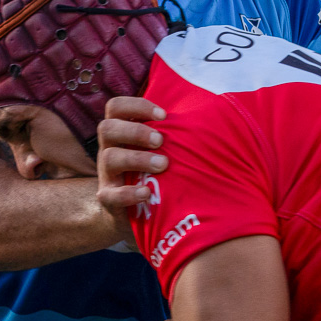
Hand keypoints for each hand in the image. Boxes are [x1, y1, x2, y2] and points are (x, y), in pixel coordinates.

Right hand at [96, 97, 168, 244]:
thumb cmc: (155, 173)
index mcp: (121, 131)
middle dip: (135, 131)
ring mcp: (106, 174)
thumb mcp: (160, 149)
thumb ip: (174, 132)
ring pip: (108, 158)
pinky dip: (129, 193)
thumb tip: (214, 111)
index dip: (136, 106)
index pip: (116, 107)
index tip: (163, 115)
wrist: (133, 214)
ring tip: (162, 165)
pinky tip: (147, 193)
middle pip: (106, 128)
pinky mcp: (107, 198)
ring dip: (137, 158)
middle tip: (160, 140)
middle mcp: (108, 149)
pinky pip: (109, 195)